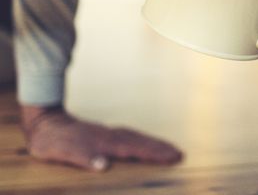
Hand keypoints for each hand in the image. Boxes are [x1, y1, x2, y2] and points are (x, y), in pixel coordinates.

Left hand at [21, 105, 181, 170]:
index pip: (136, 149)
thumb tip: (104, 165)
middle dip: (161, 148)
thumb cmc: (55, 142)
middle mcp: (111, 136)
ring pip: (137, 137)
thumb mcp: (64, 152)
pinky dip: (142, 141)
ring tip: (169, 149)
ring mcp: (109, 133)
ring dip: (154, 144)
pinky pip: (130, 137)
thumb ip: (84, 158)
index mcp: (105, 142)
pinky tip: (144, 144)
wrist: (46, 123)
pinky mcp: (105, 134)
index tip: (173, 156)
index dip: (155, 154)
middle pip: (141, 141)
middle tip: (180, 153)